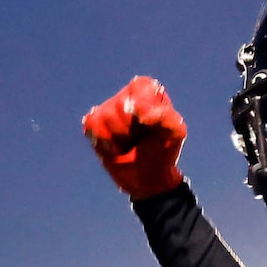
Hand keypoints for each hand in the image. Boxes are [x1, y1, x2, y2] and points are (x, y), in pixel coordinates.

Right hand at [81, 75, 188, 198]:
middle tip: (140, 138)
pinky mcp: (94, 123)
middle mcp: (126, 96)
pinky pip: (92, 125)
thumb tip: (134, 106)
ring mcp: (108, 109)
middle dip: (133, 128)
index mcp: (149, 92)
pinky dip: (105, 141)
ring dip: (119, 138)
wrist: (147, 178)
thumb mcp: (174, 133)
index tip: (150, 125)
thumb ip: (162, 115)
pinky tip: (114, 147)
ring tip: (128, 143)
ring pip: (105, 116)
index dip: (144, 108)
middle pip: (121, 105)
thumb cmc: (162, 151)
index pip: (141, 88)